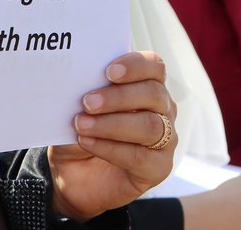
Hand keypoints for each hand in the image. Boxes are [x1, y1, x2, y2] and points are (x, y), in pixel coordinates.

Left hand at [49, 51, 175, 221]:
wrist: (74, 176)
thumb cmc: (83, 134)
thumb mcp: (79, 110)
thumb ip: (88, 94)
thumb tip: (80, 82)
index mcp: (147, 86)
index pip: (154, 66)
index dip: (136, 65)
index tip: (109, 71)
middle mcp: (162, 109)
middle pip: (153, 94)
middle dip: (119, 96)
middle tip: (88, 102)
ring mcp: (165, 139)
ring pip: (150, 125)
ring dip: (112, 124)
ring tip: (82, 125)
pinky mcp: (159, 167)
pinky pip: (139, 156)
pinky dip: (110, 148)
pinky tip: (88, 143)